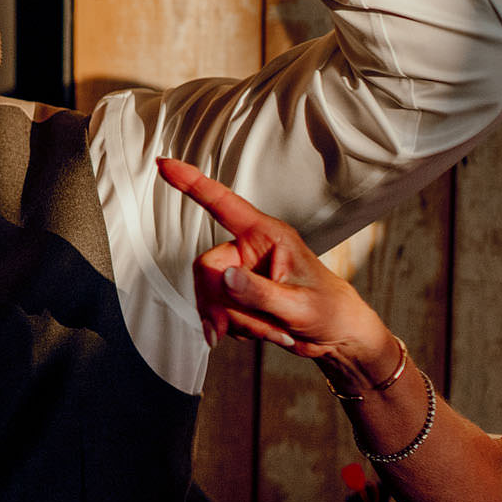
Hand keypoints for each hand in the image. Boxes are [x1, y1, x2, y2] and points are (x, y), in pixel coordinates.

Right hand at [155, 159, 398, 385]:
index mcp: (267, 236)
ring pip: (210, 294)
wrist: (337, 338)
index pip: (222, 203)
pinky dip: (236, 328)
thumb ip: (259, 292)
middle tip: (235, 326)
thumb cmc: (329, 311)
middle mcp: (250, 250)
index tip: (165, 164)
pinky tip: (265, 330)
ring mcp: (242, 274)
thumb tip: (224, 277)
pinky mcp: (239, 296)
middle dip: (219, 303)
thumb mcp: (298, 305)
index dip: (191, 183)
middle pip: (206, 268)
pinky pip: (216, 312)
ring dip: (235, 320)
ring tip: (272, 329)